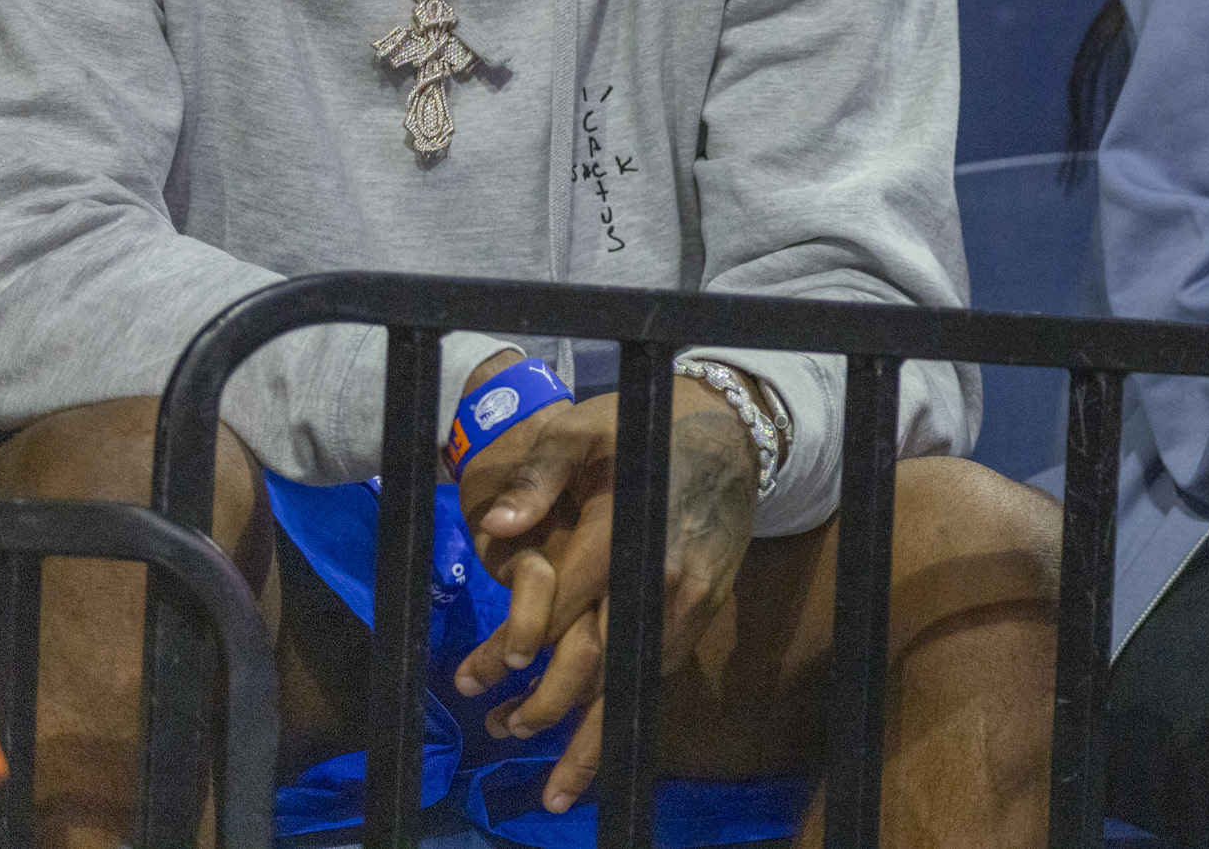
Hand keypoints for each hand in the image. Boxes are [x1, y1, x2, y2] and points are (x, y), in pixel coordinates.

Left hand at [449, 374, 762, 810]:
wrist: (733, 429)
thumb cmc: (646, 426)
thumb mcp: (584, 427)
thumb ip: (540, 472)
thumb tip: (497, 527)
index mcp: (624, 532)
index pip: (561, 611)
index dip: (515, 650)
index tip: (476, 680)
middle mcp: (661, 577)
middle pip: (600, 665)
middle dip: (548, 711)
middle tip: (501, 731)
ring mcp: (691, 598)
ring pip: (636, 680)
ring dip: (594, 733)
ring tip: (557, 781)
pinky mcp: (707, 606)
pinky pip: (662, 667)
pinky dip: (630, 705)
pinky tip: (603, 731)